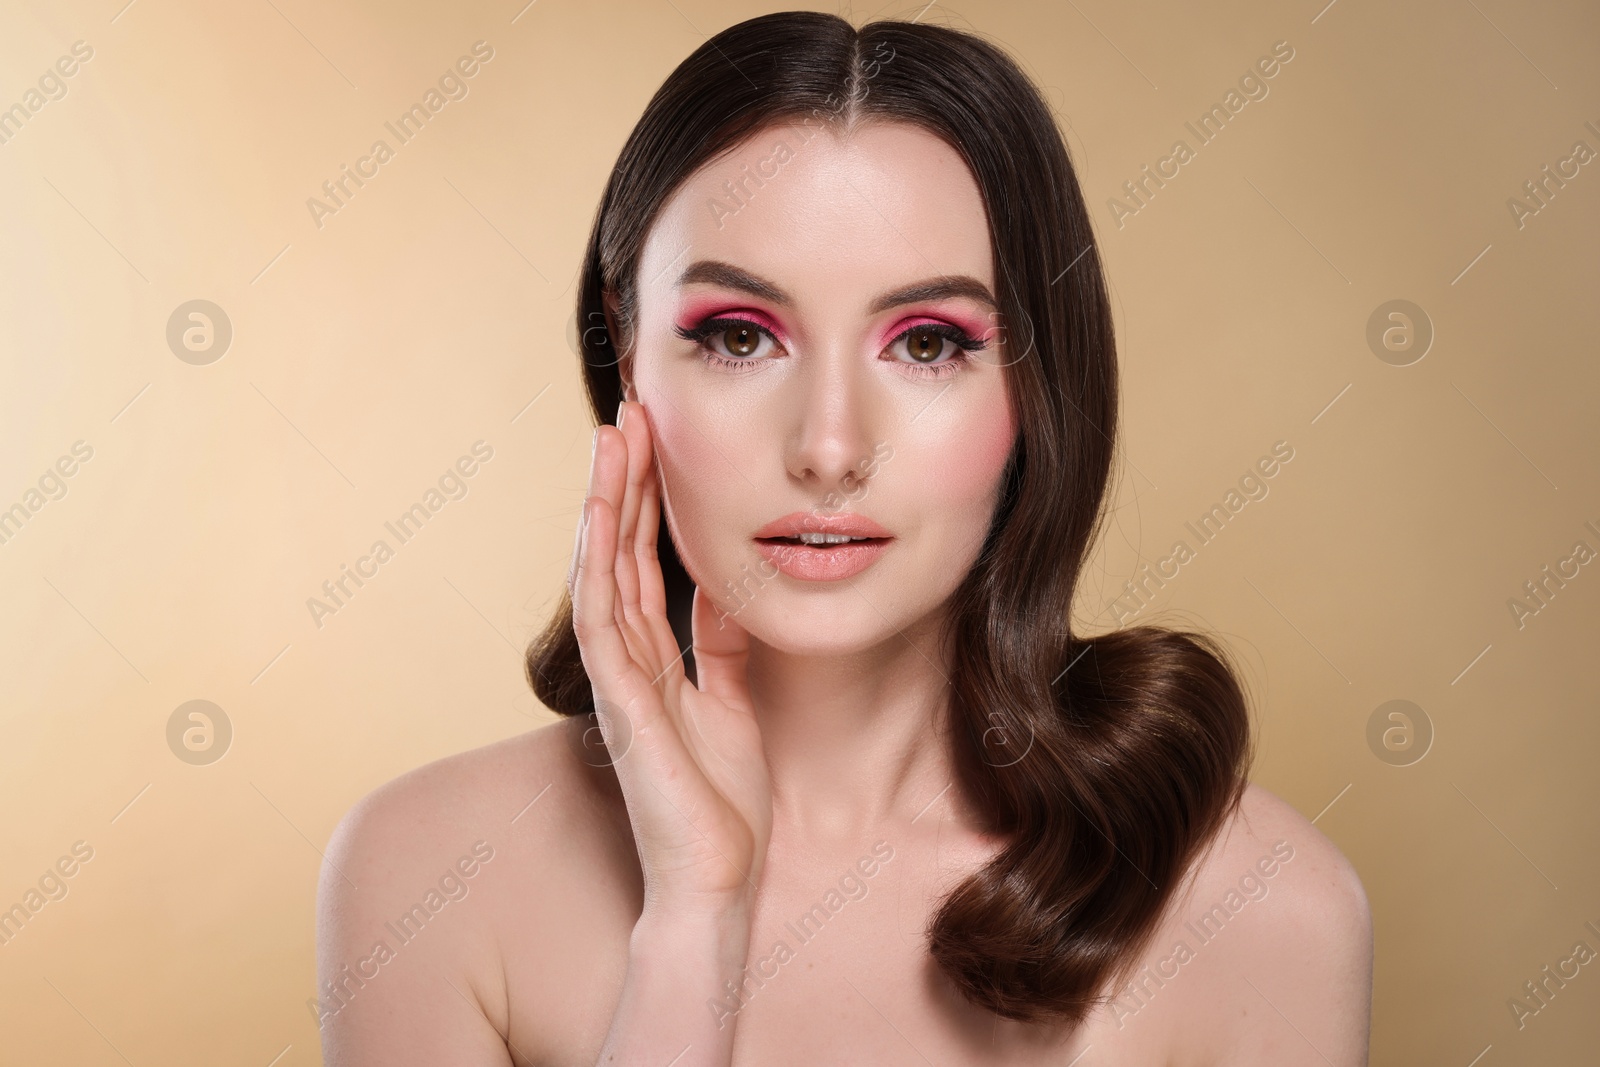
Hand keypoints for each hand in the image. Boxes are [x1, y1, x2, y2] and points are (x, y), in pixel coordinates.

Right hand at [568, 399, 772, 916]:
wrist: (715, 878)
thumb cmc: (720, 801)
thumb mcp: (731, 702)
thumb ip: (719, 646)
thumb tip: (724, 587)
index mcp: (654, 658)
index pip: (645, 562)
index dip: (648, 501)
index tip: (655, 441)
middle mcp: (626, 660)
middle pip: (619, 553)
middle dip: (624, 482)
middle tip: (629, 415)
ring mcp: (617, 680)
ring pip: (602, 574)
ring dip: (605, 506)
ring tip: (612, 441)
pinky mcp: (621, 706)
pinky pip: (604, 623)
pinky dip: (599, 566)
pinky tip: (601, 518)